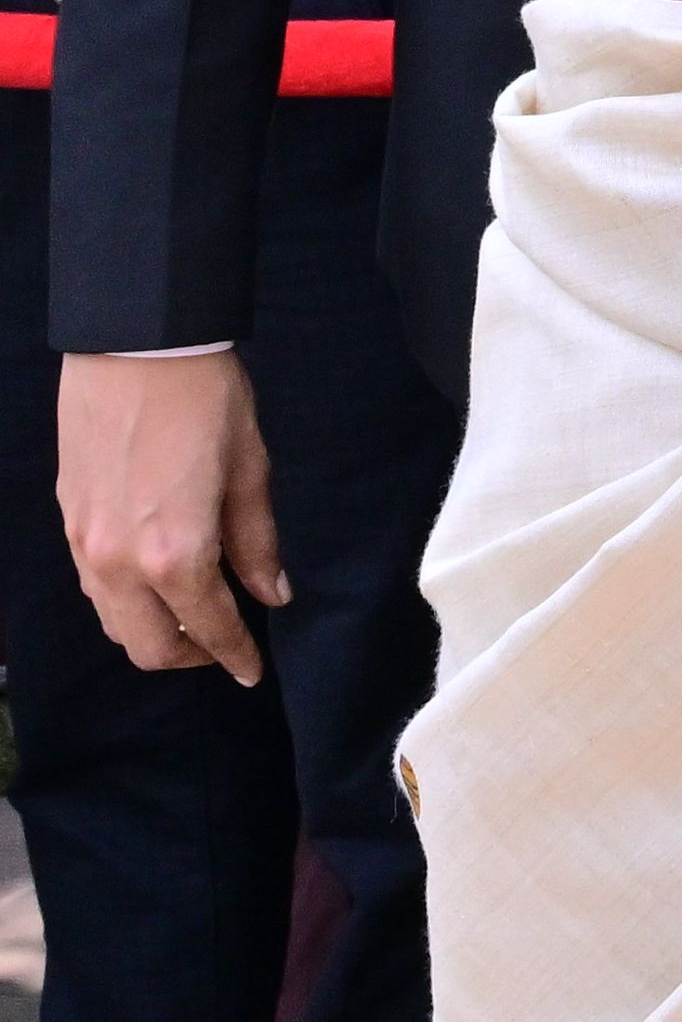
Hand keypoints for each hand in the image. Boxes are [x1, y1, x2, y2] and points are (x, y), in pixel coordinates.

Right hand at [58, 350, 279, 682]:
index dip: (234, 656)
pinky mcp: (67, 522)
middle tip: (224, 647)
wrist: (136, 348)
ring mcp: (84, 545)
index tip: (253, 673)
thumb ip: (257, 542)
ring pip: (113, 622)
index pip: (209, 626)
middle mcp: (118, 562)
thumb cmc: (206, 402)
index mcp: (174, 553)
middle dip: (189, 656)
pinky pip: (94, 588)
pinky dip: (124, 602)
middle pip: (146, 645)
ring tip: (193, 618)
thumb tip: (273, 593)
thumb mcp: (250, 472)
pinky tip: (155, 584)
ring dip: (151, 633)